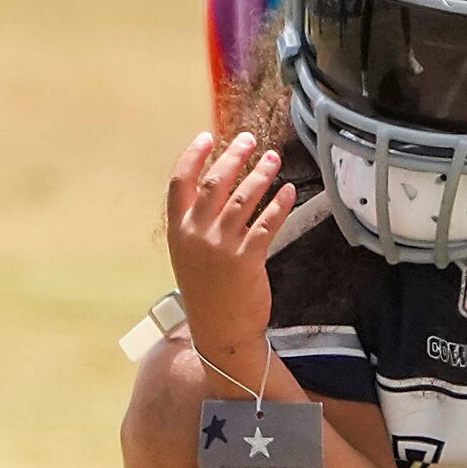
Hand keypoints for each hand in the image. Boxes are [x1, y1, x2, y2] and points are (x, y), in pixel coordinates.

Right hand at [164, 131, 300, 372]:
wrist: (220, 331)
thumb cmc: (207, 292)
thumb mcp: (188, 255)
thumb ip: (196, 224)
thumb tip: (217, 187)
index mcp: (178, 231)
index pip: (180, 183)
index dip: (193, 156)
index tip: (207, 137)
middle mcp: (196, 235)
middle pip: (214, 183)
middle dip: (233, 156)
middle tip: (248, 139)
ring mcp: (221, 246)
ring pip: (243, 198)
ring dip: (260, 174)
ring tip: (273, 159)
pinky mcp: (247, 259)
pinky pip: (267, 223)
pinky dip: (279, 204)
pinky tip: (288, 191)